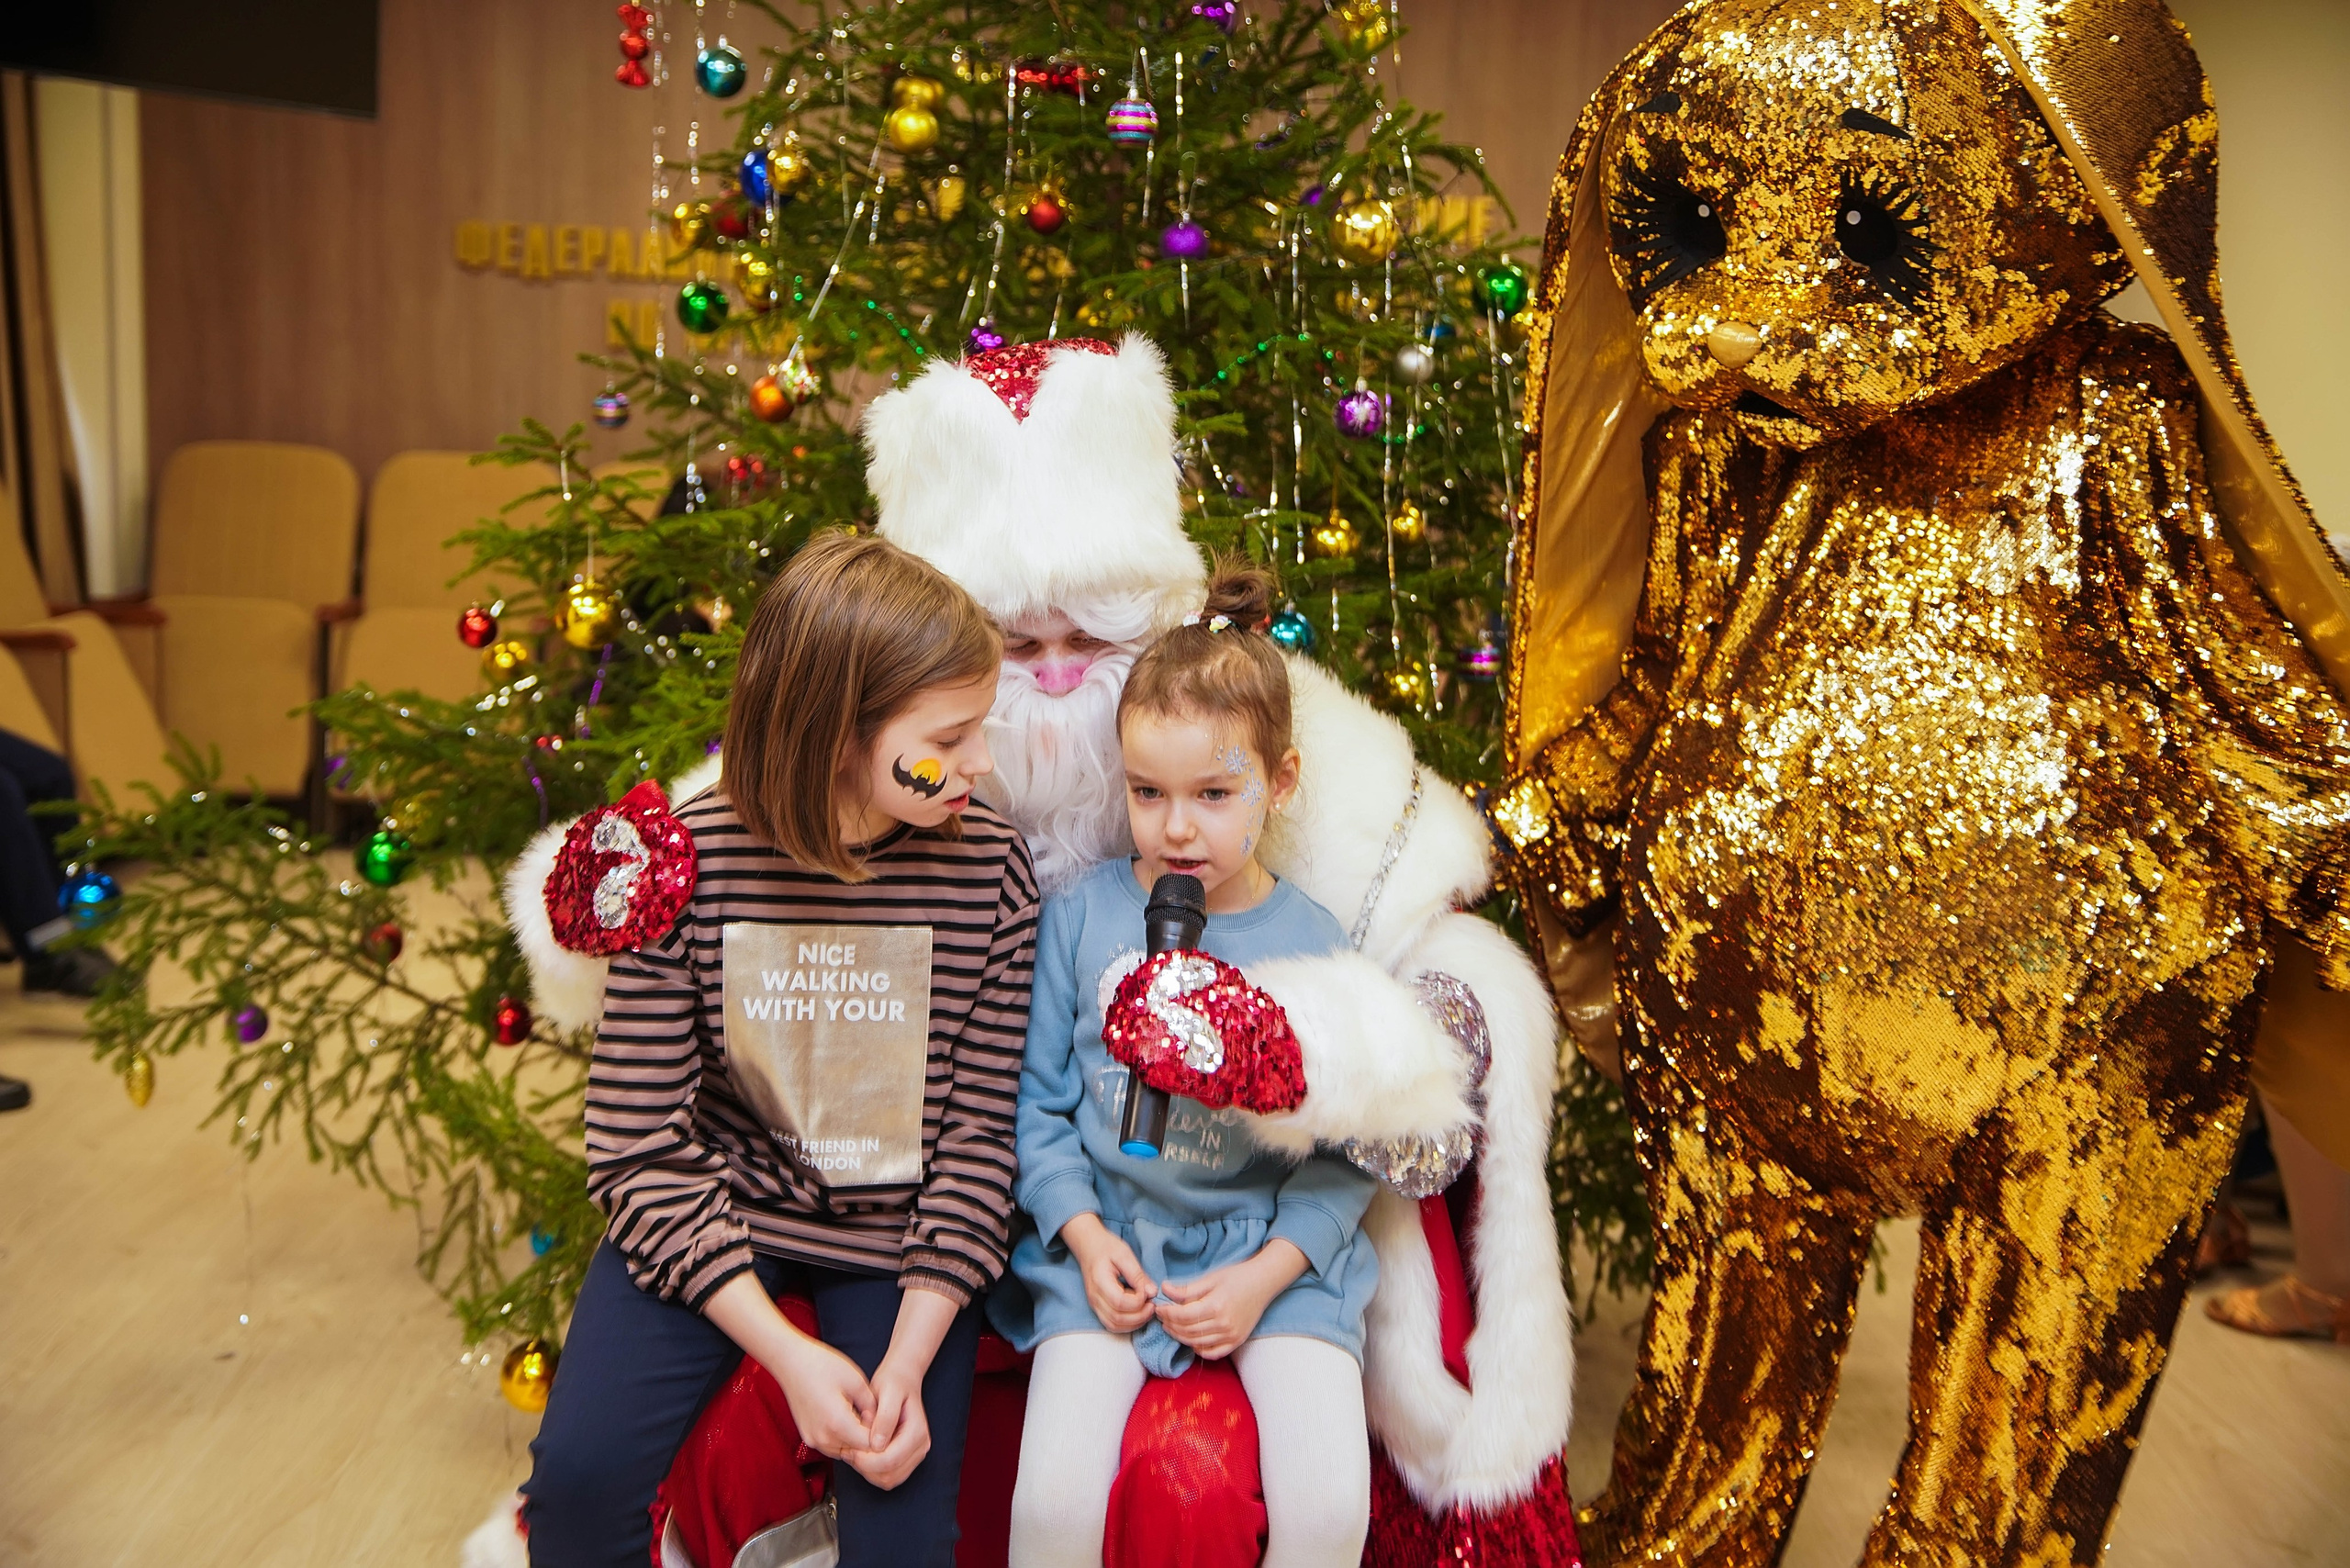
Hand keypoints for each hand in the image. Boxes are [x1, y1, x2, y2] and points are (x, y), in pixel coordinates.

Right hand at [769, 1330, 879, 1461]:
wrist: (790, 1362)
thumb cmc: (822, 1365)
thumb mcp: (856, 1380)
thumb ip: (871, 1406)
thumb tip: (879, 1423)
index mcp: (837, 1424)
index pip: (870, 1446)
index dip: (883, 1435)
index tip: (888, 1421)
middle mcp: (823, 1438)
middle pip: (858, 1452)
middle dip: (871, 1439)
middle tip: (880, 1419)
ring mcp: (813, 1440)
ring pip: (846, 1452)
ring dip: (858, 1440)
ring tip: (865, 1417)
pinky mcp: (809, 1437)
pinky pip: (834, 1446)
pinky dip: (845, 1438)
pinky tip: (851, 1419)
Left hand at [847, 1283, 959, 1489]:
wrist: (901, 1381)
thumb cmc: (893, 1383)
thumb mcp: (888, 1391)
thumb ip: (885, 1417)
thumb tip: (877, 1444)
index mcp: (917, 1433)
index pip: (890, 1461)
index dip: (866, 1460)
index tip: (850, 1449)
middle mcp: (921, 1447)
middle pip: (889, 1475)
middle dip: (865, 1468)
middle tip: (849, 1450)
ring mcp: (915, 1455)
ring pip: (888, 1480)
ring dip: (868, 1472)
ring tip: (855, 1451)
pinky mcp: (906, 1459)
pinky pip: (887, 1477)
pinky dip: (872, 1472)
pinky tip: (862, 1455)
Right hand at [1061, 1212, 1156, 1332]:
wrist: (1088, 1246)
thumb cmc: (1106, 1247)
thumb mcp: (1125, 1254)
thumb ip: (1138, 1275)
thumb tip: (1152, 1293)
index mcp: (1100, 1282)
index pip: (1119, 1302)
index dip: (1138, 1301)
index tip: (1148, 1291)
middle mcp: (1094, 1298)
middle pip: (1117, 1319)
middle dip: (1140, 1316)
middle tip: (1152, 1304)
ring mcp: (1094, 1305)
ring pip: (1114, 1326)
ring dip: (1134, 1322)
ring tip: (1147, 1309)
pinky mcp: (1098, 1308)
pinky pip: (1112, 1324)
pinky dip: (1127, 1324)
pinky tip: (1138, 1312)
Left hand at [1155, 1240, 1308, 1359]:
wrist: (1263, 1282)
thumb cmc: (1237, 1276)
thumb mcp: (1210, 1278)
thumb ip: (1187, 1289)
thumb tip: (1164, 1290)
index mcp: (1216, 1306)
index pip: (1182, 1316)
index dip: (1167, 1313)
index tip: (1158, 1307)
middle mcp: (1224, 1324)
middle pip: (1187, 1331)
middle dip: (1170, 1324)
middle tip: (1162, 1317)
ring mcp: (1231, 1335)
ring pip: (1197, 1343)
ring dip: (1180, 1337)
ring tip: (1172, 1326)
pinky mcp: (1237, 1341)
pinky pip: (1213, 1353)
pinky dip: (1199, 1350)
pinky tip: (1191, 1340)